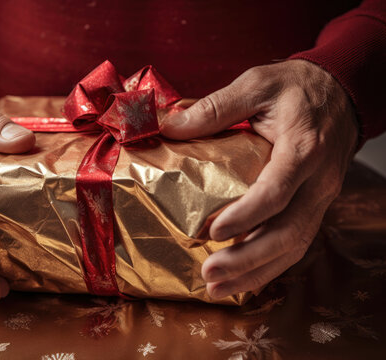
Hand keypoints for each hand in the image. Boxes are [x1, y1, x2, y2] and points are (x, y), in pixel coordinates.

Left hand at [161, 60, 357, 298]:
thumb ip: (216, 107)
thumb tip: (170, 126)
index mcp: (303, 149)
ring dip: (257, 271)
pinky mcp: (315, 205)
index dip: (245, 215)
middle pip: (288, 231)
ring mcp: (321, 197)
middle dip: (248, 259)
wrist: (342, 92)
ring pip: (294, 245)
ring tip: (219, 287)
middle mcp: (318, 181)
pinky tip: (243, 278)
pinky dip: (270, 265)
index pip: (276, 191)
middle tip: (209, 273)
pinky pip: (296, 241)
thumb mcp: (257, 85)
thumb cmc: (298, 88)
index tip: (212, 231)